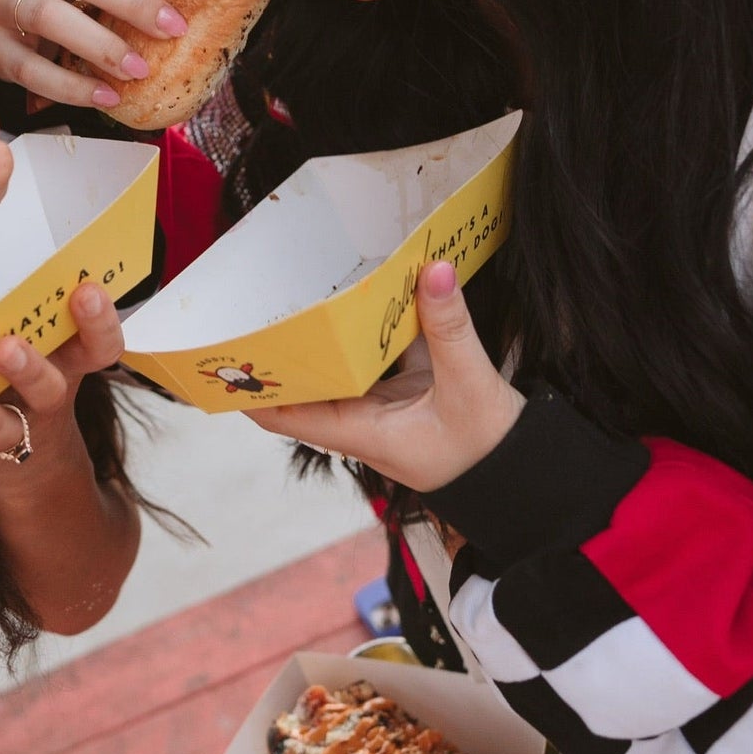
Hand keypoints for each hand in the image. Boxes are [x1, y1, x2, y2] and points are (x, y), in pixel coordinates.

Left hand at [0, 281, 124, 491]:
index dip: (98, 321)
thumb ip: (27, 305)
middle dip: (29, 367)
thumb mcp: (45, 345)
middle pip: (49, 387)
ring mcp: (12, 433)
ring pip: (6, 429)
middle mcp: (45, 400)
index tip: (85, 290)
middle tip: (6, 347)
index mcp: (65, 364)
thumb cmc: (29, 379)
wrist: (33, 469)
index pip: (98, 345)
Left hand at [250, 261, 523, 493]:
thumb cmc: (493, 455)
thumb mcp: (471, 388)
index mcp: (360, 432)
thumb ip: (449, 328)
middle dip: (283, 344)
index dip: (248, 387)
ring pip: (341, 360)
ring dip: (326, 329)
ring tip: (302, 280)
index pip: (283, 413)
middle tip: (260, 294)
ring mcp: (385, 403)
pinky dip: (369, 323)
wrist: (532, 483)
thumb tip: (432, 270)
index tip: (220, 353)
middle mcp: (362, 418)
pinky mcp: (412, 387)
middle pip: (305, 379)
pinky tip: (366, 285)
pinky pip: (378, 349)